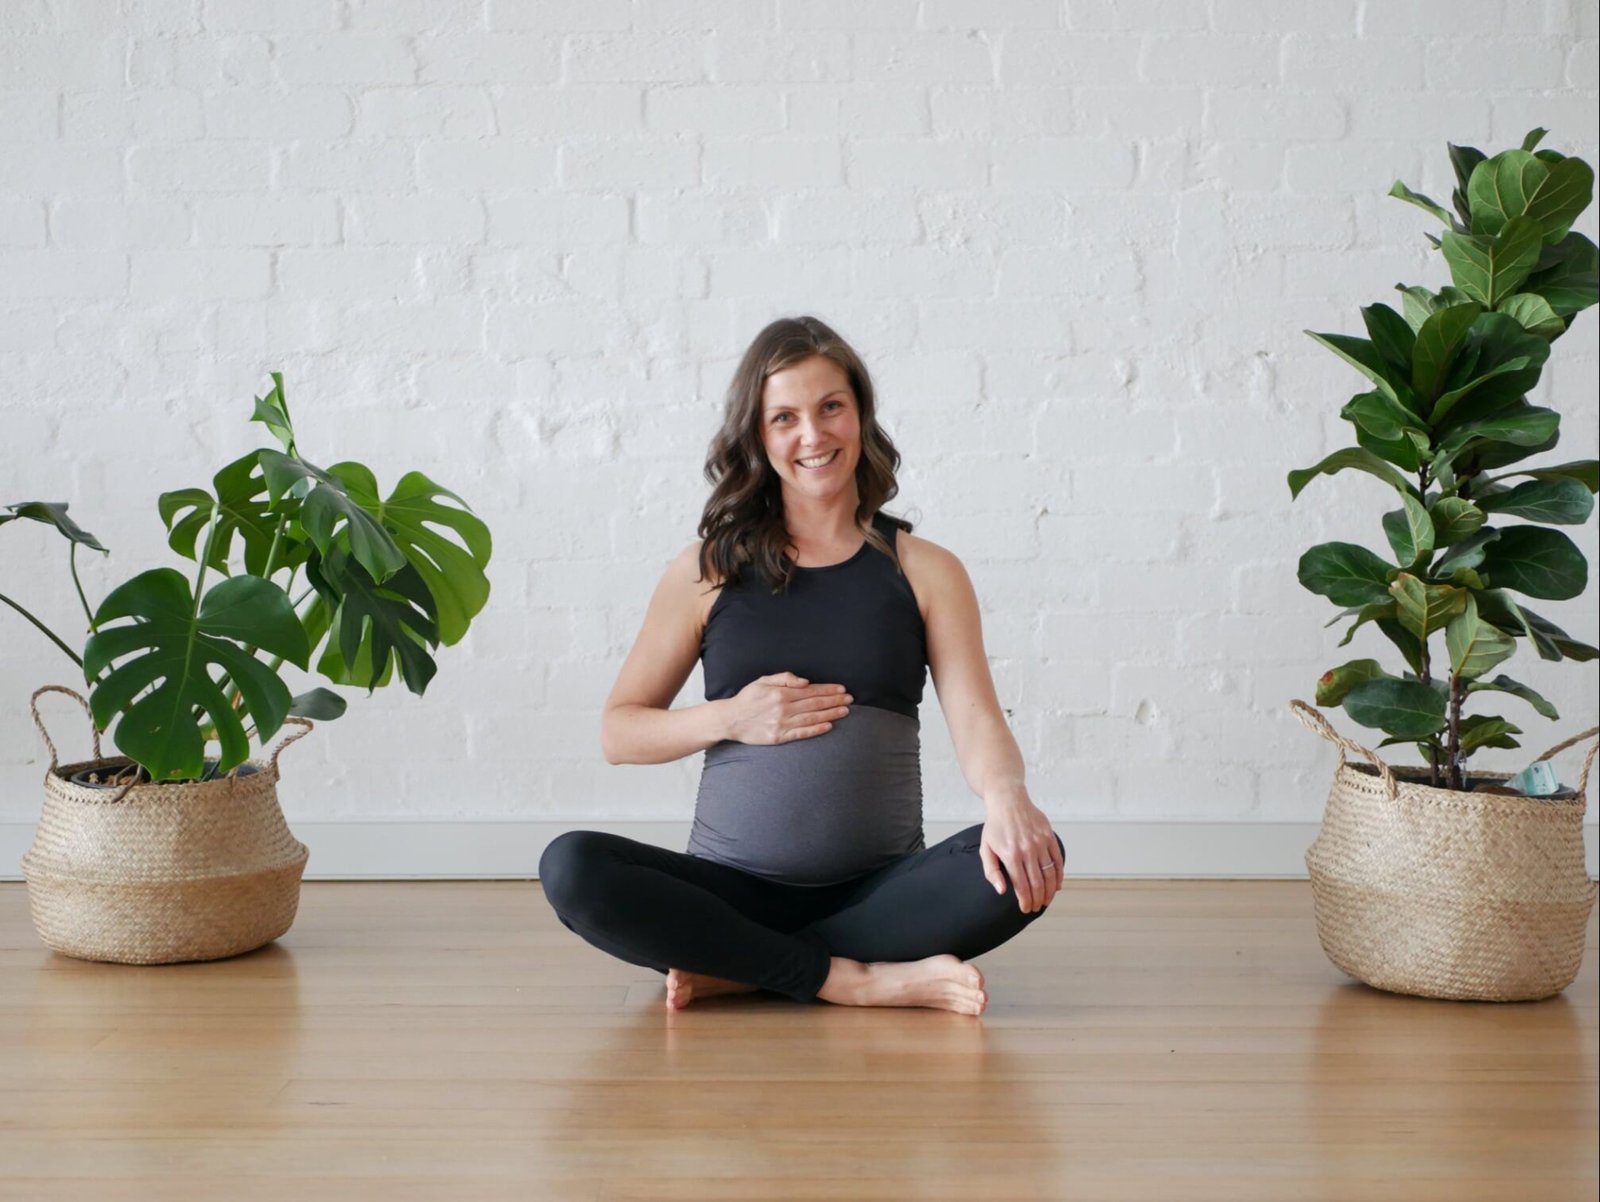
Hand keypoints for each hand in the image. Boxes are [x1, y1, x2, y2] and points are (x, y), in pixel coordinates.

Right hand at [724, 672, 851, 745]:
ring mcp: (782, 723)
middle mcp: (783, 708)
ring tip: (845, 711)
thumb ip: (784, 678)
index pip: (811, 691)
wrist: (730, 719)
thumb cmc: (747, 698)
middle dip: (834, 700)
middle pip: (815, 704)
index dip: (828, 690)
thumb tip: (805, 682)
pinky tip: (828, 726)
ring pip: (812, 718)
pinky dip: (816, 730)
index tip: (842, 689)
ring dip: (830, 714)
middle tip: (850, 699)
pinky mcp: (779, 737)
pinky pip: (802, 733)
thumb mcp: (763, 681)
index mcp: (781, 693)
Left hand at [979, 799, 1061, 913]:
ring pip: (1049, 874)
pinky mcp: (1049, 837)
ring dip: (1050, 892)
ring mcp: (1040, 842)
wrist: (1008, 800)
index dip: (1025, 900)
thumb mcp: (985, 848)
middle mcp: (1026, 849)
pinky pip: (1057, 861)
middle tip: (1036, 907)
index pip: (1021, 885)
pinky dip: (1059, 876)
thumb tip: (1002, 890)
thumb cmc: (995, 826)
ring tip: (1046, 900)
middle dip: (1038, 899)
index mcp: (1010, 854)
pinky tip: (1056, 885)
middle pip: (1037, 883)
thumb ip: (991, 871)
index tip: (1026, 909)